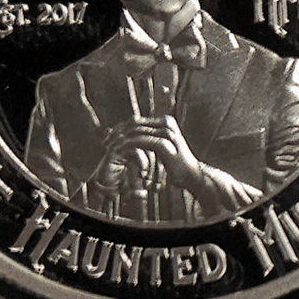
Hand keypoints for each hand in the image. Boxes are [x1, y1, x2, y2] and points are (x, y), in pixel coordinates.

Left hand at [117, 107, 261, 210]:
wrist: (194, 177)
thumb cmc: (177, 167)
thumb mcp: (161, 151)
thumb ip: (147, 142)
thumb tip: (127, 137)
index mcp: (165, 122)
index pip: (136, 120)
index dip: (119, 128)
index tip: (108, 139)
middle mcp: (166, 124)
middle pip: (133, 123)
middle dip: (117, 133)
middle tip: (105, 143)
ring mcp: (167, 132)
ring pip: (135, 131)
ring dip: (119, 139)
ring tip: (109, 148)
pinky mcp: (165, 143)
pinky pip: (141, 141)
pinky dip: (127, 146)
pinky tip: (118, 153)